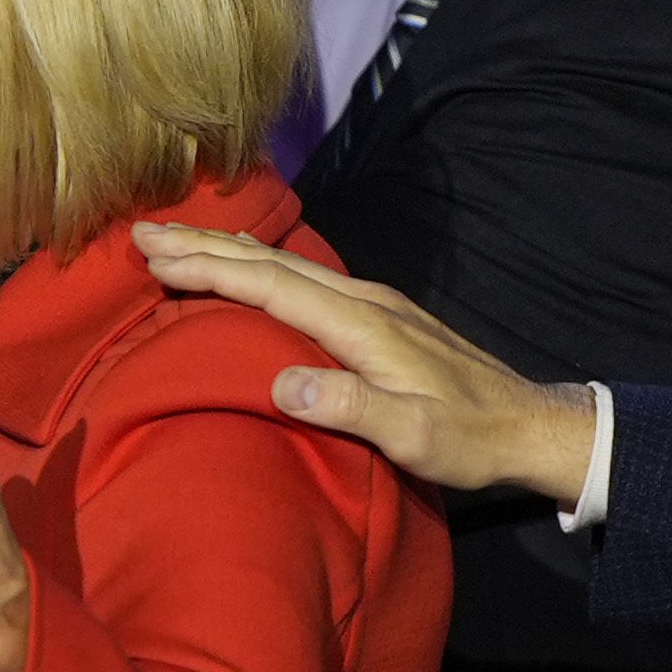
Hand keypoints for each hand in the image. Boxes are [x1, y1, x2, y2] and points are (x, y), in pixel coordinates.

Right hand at [134, 221, 597, 502]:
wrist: (530, 426)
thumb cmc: (470, 439)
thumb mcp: (415, 436)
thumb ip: (351, 409)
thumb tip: (283, 384)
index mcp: (363, 325)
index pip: (271, 286)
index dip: (209, 268)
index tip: (155, 257)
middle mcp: (364, 301)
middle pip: (270, 261)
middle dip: (203, 244)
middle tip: (142, 232)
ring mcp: (373, 303)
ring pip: (284, 264)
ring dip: (225, 249)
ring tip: (175, 238)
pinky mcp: (378, 314)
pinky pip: (301, 276)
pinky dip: (258, 264)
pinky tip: (246, 262)